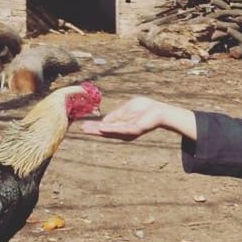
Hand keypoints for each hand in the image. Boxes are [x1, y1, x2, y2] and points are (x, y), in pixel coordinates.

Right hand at [81, 96, 195, 140]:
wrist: (159, 112)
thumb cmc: (144, 109)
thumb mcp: (125, 110)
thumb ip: (115, 116)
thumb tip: (103, 121)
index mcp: (120, 126)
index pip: (105, 127)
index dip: (95, 127)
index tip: (83, 125)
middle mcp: (123, 131)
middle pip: (106, 131)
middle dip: (94, 130)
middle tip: (82, 129)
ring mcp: (128, 132)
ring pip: (111, 131)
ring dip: (99, 130)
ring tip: (87, 129)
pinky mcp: (134, 130)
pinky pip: (120, 129)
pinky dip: (111, 128)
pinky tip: (102, 127)